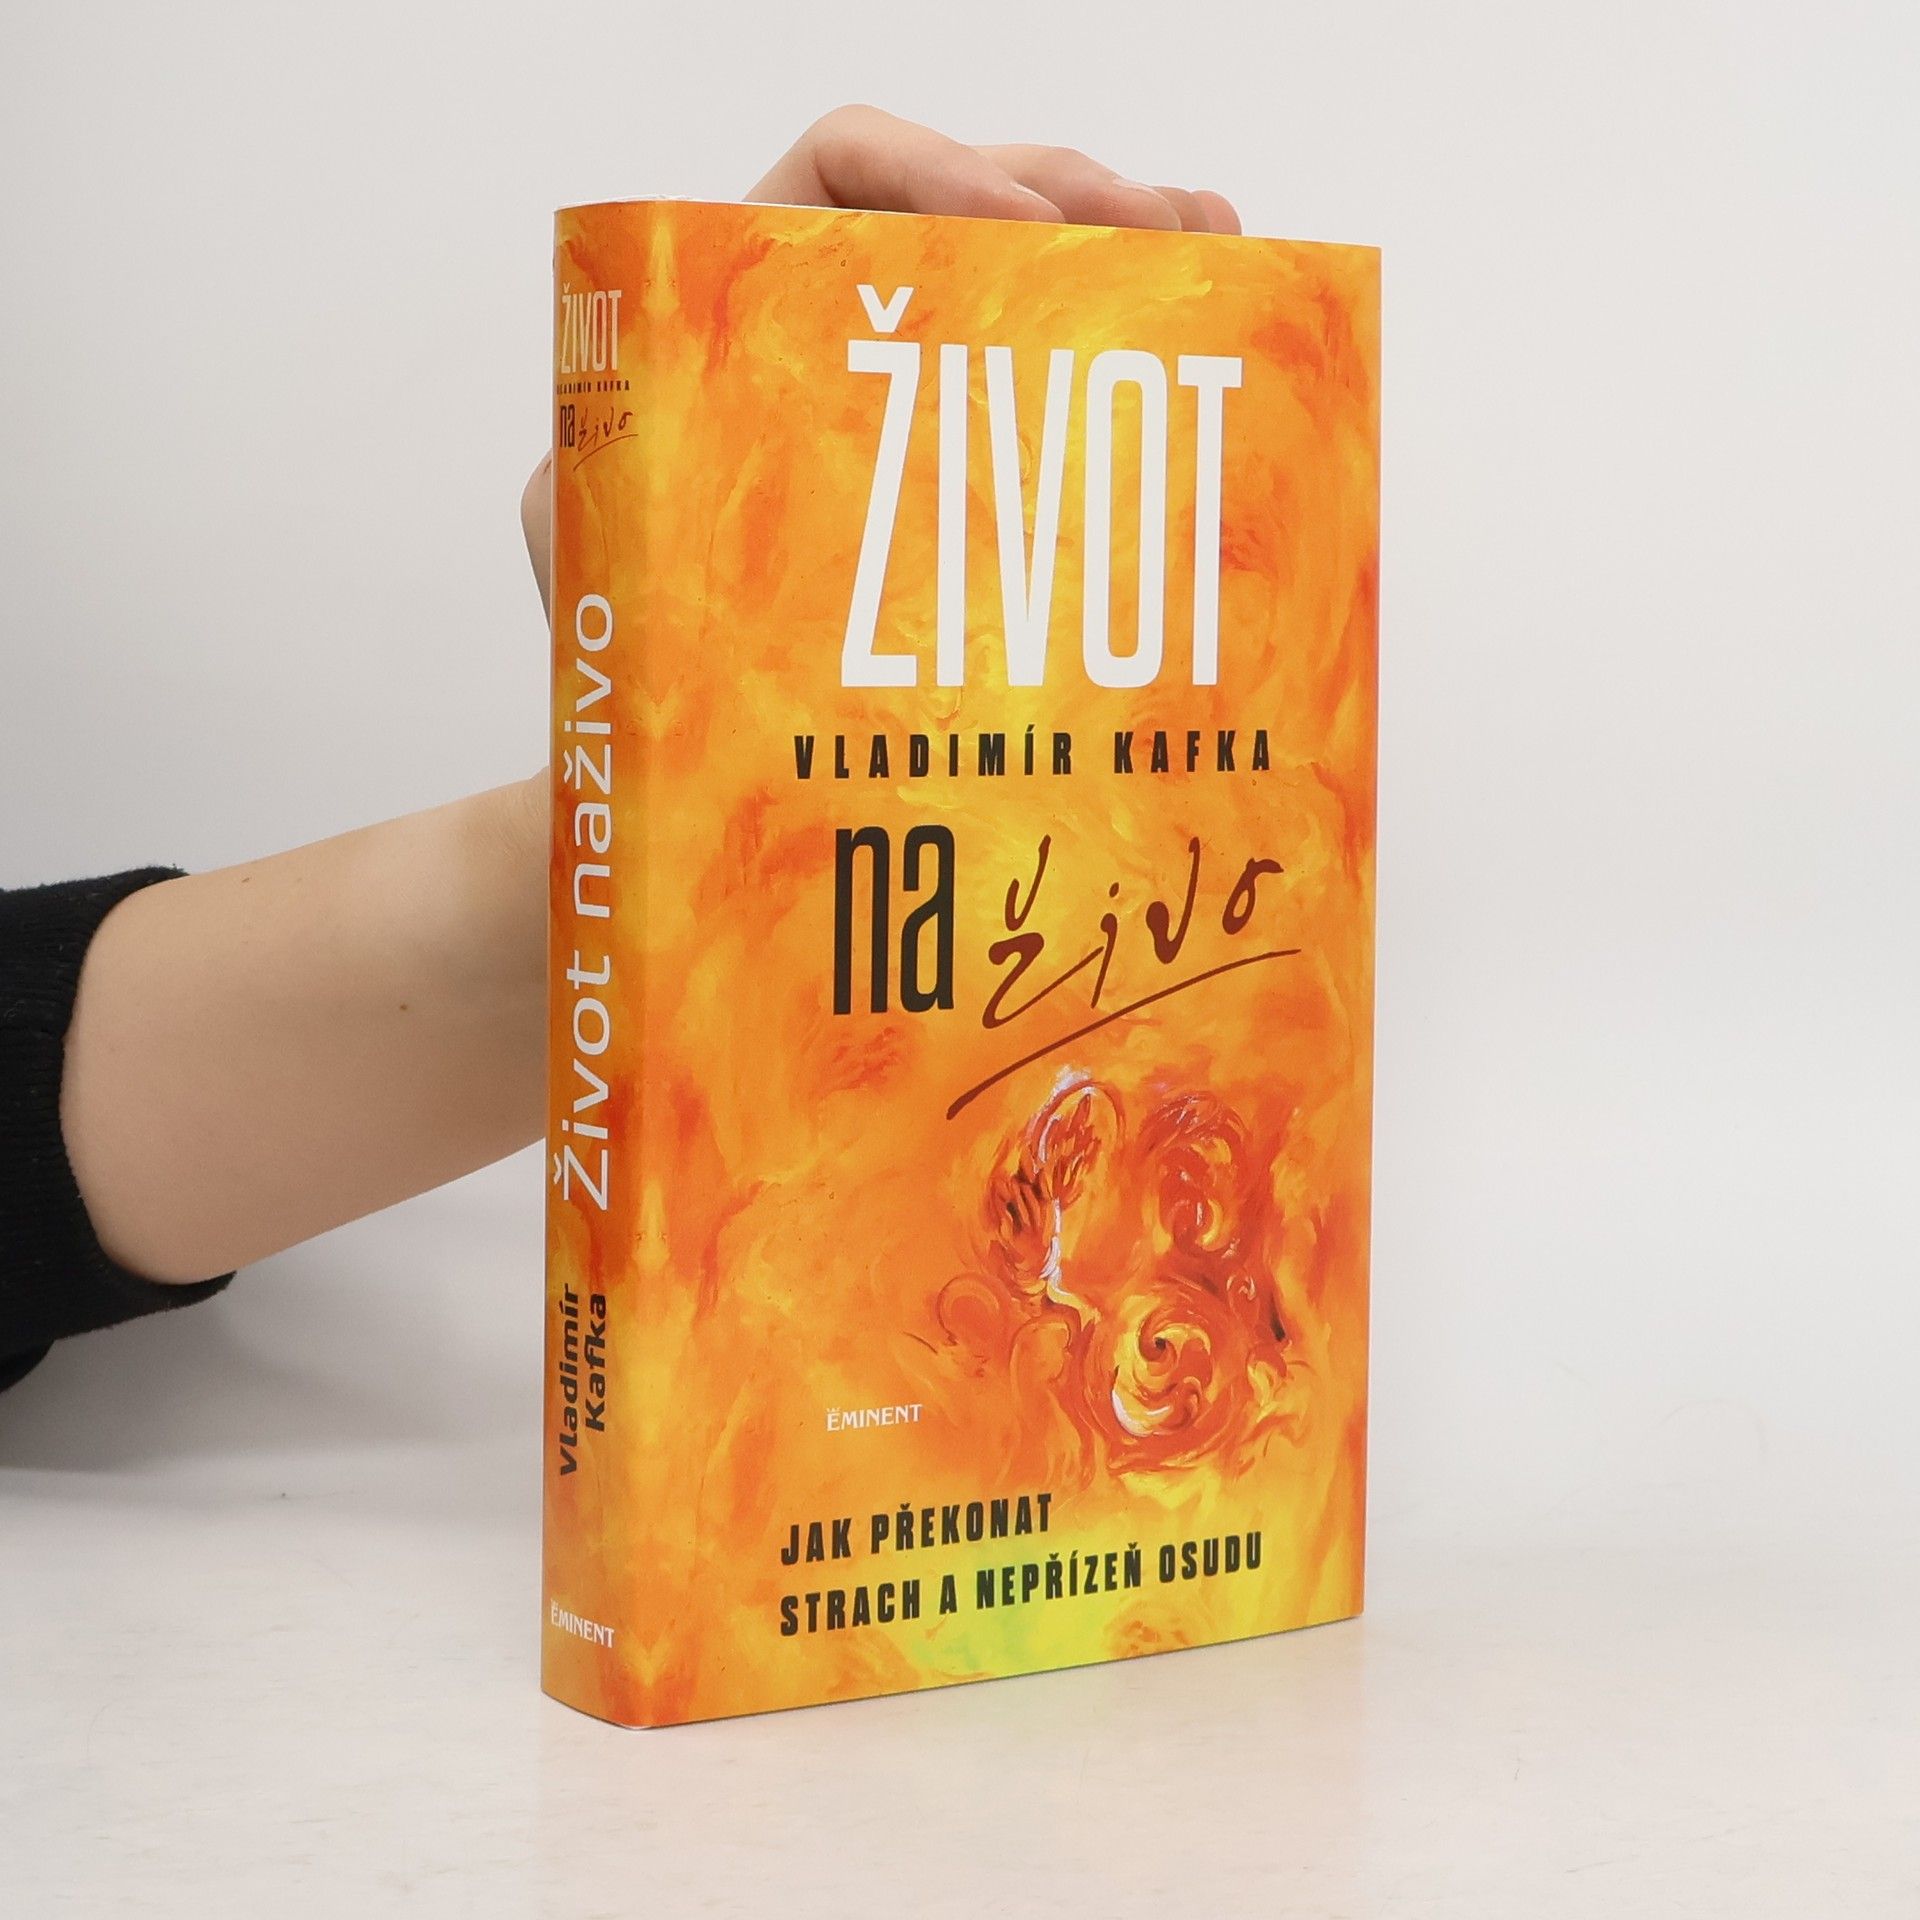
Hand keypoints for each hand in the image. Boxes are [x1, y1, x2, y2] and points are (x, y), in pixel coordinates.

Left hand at [520, 106, 1238, 609]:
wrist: (693, 731)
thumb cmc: (627, 636)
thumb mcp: (582, 537)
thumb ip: (590, 468)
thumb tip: (617, 442)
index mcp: (746, 295)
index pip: (841, 166)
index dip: (932, 166)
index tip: (1016, 230)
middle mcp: (845, 314)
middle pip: (969, 198)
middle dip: (1074, 199)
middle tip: (1161, 241)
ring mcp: (926, 382)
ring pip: (1035, 265)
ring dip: (1129, 243)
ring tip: (1211, 258)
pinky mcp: (984, 450)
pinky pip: (1064, 357)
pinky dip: (1138, 320)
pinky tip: (1207, 306)